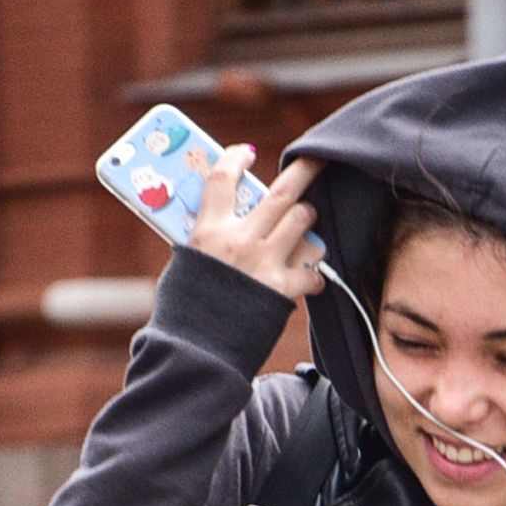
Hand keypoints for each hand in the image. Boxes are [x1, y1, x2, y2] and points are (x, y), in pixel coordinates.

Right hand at [187, 146, 324, 299]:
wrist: (195, 353)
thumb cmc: (185, 312)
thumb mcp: (187, 265)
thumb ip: (207, 241)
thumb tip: (224, 225)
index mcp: (208, 231)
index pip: (223, 178)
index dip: (237, 158)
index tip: (248, 152)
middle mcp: (239, 240)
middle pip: (282, 192)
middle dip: (306, 170)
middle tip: (320, 159)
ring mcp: (263, 262)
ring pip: (303, 221)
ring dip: (307, 221)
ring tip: (303, 229)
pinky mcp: (281, 289)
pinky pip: (311, 271)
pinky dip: (312, 276)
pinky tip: (307, 280)